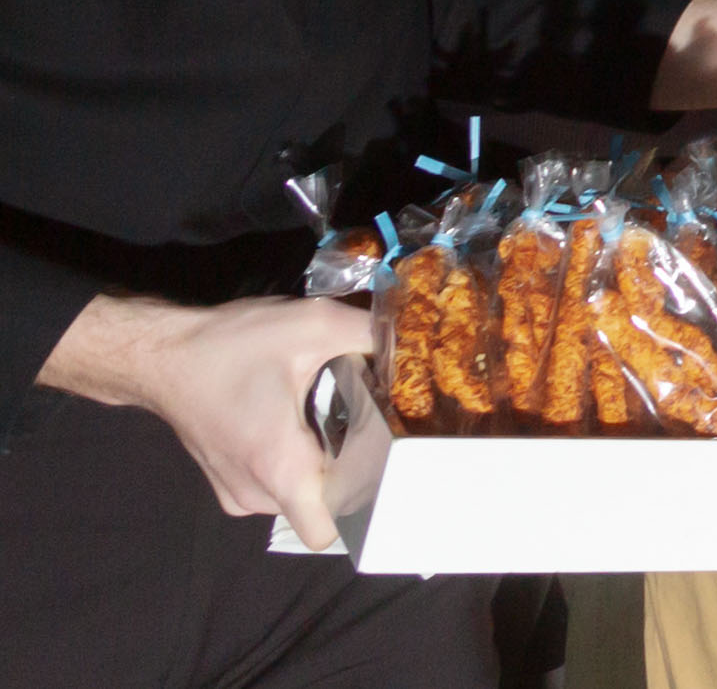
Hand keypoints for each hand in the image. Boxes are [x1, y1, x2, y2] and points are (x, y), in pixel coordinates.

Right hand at [41, 291, 375, 549]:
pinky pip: (277, 486)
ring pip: (301, 495)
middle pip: (324, 506)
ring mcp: (237, 495)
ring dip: (322, 464)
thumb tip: (415, 348)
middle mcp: (255, 495)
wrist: (163, 356)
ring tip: (337, 419)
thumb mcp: (313, 324)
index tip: (389, 468)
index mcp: (279, 468)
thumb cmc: (232, 346)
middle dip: (352, 471)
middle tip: (373, 427)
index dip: (365, 505)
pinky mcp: (227, 484)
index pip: (327, 529)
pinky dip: (296, 462)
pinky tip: (304, 422)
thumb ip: (371, 336)